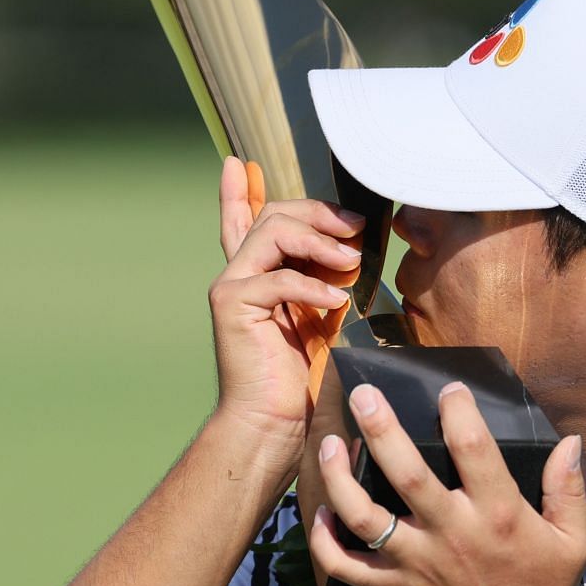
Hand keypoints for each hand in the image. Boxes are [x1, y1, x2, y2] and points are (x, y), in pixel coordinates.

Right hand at [207, 156, 364, 446]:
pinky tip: (336, 300)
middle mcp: (238, 274)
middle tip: (355, 225)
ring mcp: (231, 286)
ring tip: (352, 262)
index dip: (239, 192)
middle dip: (318, 213)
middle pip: (274, 215)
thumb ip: (323, 280)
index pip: (243, 221)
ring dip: (320, 241)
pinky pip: (279, 278)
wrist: (273, 421)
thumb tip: (348, 250)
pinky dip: (313, 286)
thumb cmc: (299, 376)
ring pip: (273, 233)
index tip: (241, 165)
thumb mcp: (319, 317)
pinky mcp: (233, 305)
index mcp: (255, 275)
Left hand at [305, 381, 585, 585]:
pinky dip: (325, 542)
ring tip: (330, 444)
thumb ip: (569, 489)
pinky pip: (346, 567)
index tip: (448, 389)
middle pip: (407, 474)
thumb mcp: (574, 540)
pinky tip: (322, 512)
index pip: (474, 448)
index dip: (458, 411)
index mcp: (498, 515)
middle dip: (382, 429)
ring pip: (365, 517)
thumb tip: (569, 442)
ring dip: (341, 478)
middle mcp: (452, 534)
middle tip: (363, 395)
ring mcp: (416, 564)